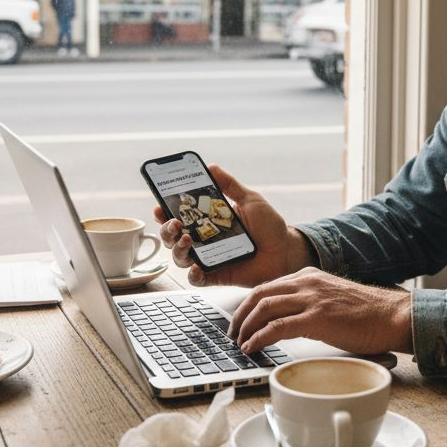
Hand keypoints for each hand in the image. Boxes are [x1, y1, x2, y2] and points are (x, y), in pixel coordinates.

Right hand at [154, 164, 314, 287]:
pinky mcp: (217, 276)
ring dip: (177, 249)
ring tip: (187, 240)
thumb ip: (230, 185)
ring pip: (180, 258)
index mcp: (207, 220)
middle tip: (175, 223)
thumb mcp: (250, 200)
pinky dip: (193, 275)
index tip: (160, 205)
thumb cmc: (269, 226)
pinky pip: (198, 279)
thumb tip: (211, 167)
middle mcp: (204, 240)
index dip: (165, 211)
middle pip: (172, 237)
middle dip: (167, 230)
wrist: (286, 250)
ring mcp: (209, 258)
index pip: (180, 215)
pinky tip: (197, 267)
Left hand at [229, 267, 413, 354]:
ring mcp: (312, 299)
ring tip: (240, 343)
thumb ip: (312, 301)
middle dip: (240, 315)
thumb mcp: (333, 297)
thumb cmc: (368, 313)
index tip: (241, 320)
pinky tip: (253, 347)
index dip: (249, 304)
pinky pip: (277, 327)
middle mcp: (307, 282)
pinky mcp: (317, 318)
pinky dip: (259, 338)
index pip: (268, 286)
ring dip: (246, 328)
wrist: (392, 316)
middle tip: (233, 333)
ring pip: (264, 308)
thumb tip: (291, 320)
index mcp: (310, 276)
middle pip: (259, 294)